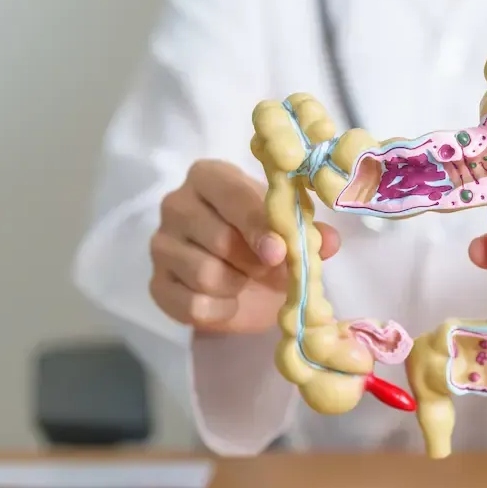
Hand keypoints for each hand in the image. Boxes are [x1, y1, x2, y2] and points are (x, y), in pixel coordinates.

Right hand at [150, 159, 339, 333]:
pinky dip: (220, 310)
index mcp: (209, 177)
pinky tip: (228, 301)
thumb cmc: (264, 241)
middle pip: (218, 238)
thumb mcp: (288, 229)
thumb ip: (308, 231)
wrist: (244, 283)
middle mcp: (176, 204)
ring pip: (205, 275)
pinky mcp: (157, 284)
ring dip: (237, 286)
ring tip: (245, 280)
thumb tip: (329, 241)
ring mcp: (161, 245)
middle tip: (268, 267)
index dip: (257, 225)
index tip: (279, 251)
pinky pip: (193, 305)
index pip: (229, 194)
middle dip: (253, 261)